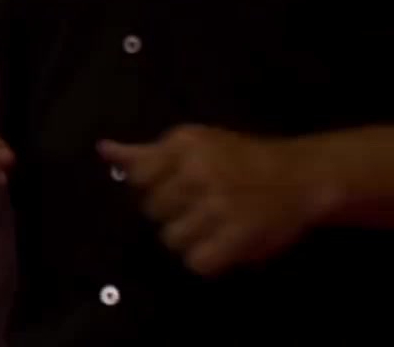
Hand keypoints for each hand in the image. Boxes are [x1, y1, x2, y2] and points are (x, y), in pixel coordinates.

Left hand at [101, 125, 326, 276]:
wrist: (302, 177)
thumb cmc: (241, 159)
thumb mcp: (194, 144)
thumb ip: (147, 152)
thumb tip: (104, 150)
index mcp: (184, 146)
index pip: (138, 178)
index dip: (150, 190)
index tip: (172, 191)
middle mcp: (199, 172)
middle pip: (152, 211)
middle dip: (170, 215)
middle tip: (196, 210)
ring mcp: (219, 205)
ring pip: (171, 239)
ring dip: (188, 240)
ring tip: (210, 228)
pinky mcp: (238, 237)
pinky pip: (197, 262)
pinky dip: (206, 260)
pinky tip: (220, 246)